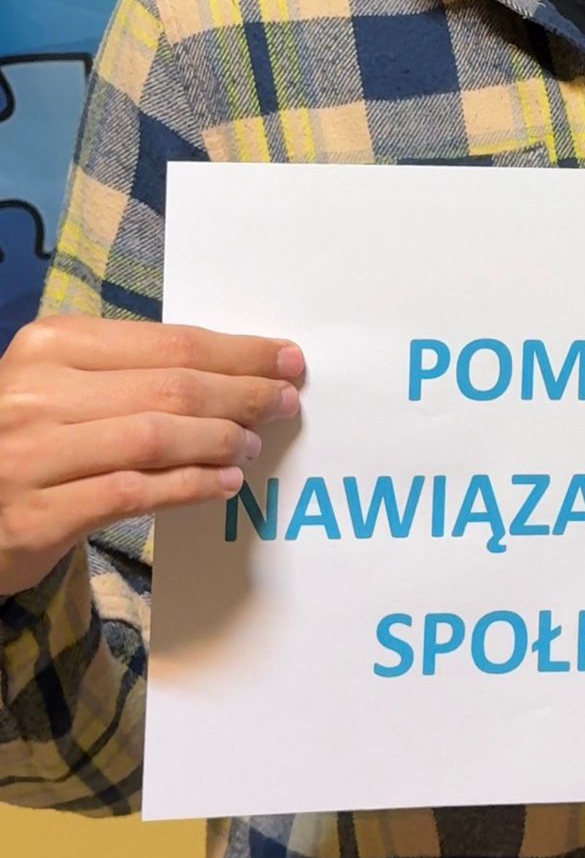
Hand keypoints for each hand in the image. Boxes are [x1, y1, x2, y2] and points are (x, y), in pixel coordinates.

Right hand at [0, 315, 304, 597]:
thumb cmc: (27, 437)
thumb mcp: (63, 386)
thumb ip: (132, 374)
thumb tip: (236, 371)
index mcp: (49, 344)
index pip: (167, 341)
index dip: (236, 351)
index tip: (285, 358)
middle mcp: (35, 392)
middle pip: (169, 386)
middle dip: (241, 393)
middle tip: (284, 402)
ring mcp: (31, 454)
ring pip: (155, 437)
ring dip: (219, 440)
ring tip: (252, 445)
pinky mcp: (36, 516)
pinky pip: (133, 493)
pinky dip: (188, 486)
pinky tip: (222, 484)